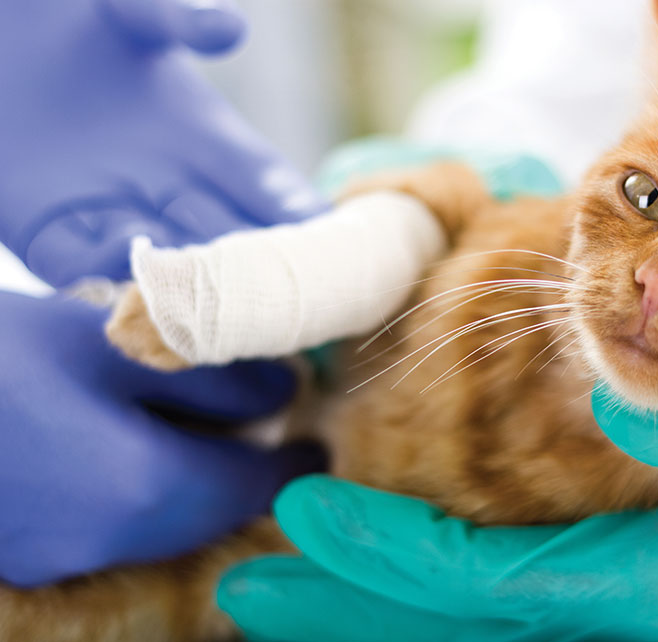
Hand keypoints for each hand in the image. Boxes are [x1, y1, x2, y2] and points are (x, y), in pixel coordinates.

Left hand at [0, 0, 328, 286]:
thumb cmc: (70, 18)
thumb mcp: (127, 11)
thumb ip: (177, 20)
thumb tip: (230, 27)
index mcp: (203, 136)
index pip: (266, 185)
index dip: (296, 214)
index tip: (324, 240)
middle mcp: (168, 183)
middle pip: (228, 239)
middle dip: (255, 273)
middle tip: (284, 302)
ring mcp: (112, 212)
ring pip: (165, 266)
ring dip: (185, 289)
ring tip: (207, 310)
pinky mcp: (47, 231)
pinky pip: (81, 267)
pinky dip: (103, 280)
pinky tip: (123, 289)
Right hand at [0, 290, 324, 586]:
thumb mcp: (107, 345)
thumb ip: (210, 374)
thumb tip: (280, 393)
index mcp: (143, 490)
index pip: (250, 486)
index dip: (289, 461)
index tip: (316, 444)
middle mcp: (107, 542)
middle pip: (206, 510)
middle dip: (242, 472)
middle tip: (265, 430)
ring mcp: (56, 556)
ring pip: (158, 522)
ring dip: (191, 482)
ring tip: (204, 431)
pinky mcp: (19, 550)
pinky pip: (107, 525)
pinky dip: (137, 491)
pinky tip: (127, 447)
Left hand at [218, 384, 657, 641]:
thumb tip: (621, 401)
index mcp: (640, 576)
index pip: (491, 580)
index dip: (395, 556)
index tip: (309, 514)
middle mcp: (597, 603)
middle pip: (451, 619)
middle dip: (350, 600)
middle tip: (252, 571)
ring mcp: (585, 599)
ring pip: (458, 618)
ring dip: (364, 601)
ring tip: (274, 578)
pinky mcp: (585, 579)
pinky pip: (484, 595)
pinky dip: (413, 579)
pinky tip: (369, 557)